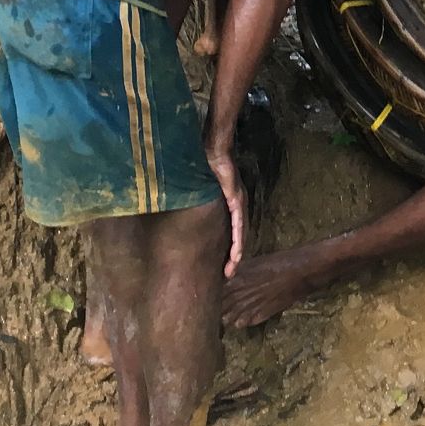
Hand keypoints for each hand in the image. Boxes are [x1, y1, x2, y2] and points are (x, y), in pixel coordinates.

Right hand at [208, 141, 245, 275]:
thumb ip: (199, 200)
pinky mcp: (236, 200)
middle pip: (239, 238)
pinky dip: (238, 241)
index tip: (222, 266)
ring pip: (241, 236)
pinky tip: (237, 255)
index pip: (232, 232)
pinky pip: (239, 225)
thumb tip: (183, 210)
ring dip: (237, 255)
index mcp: (231, 205)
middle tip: (228, 275)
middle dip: (233, 258)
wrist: (215, 150)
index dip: (228, 249)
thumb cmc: (207, 166)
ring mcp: (239, 204)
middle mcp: (238, 206)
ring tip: (231, 270)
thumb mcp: (202, 189)